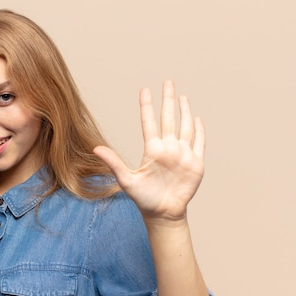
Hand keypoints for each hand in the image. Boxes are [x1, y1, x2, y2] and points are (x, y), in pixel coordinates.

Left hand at [94, 80, 204, 220]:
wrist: (163, 213)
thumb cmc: (144, 198)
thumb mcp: (126, 180)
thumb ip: (113, 162)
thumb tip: (95, 149)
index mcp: (152, 150)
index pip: (149, 122)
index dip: (147, 106)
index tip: (145, 89)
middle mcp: (168, 148)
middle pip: (169, 118)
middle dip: (168, 100)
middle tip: (168, 82)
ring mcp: (182, 154)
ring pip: (185, 126)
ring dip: (185, 111)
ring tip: (182, 96)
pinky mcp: (195, 163)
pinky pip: (199, 143)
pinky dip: (200, 130)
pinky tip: (198, 118)